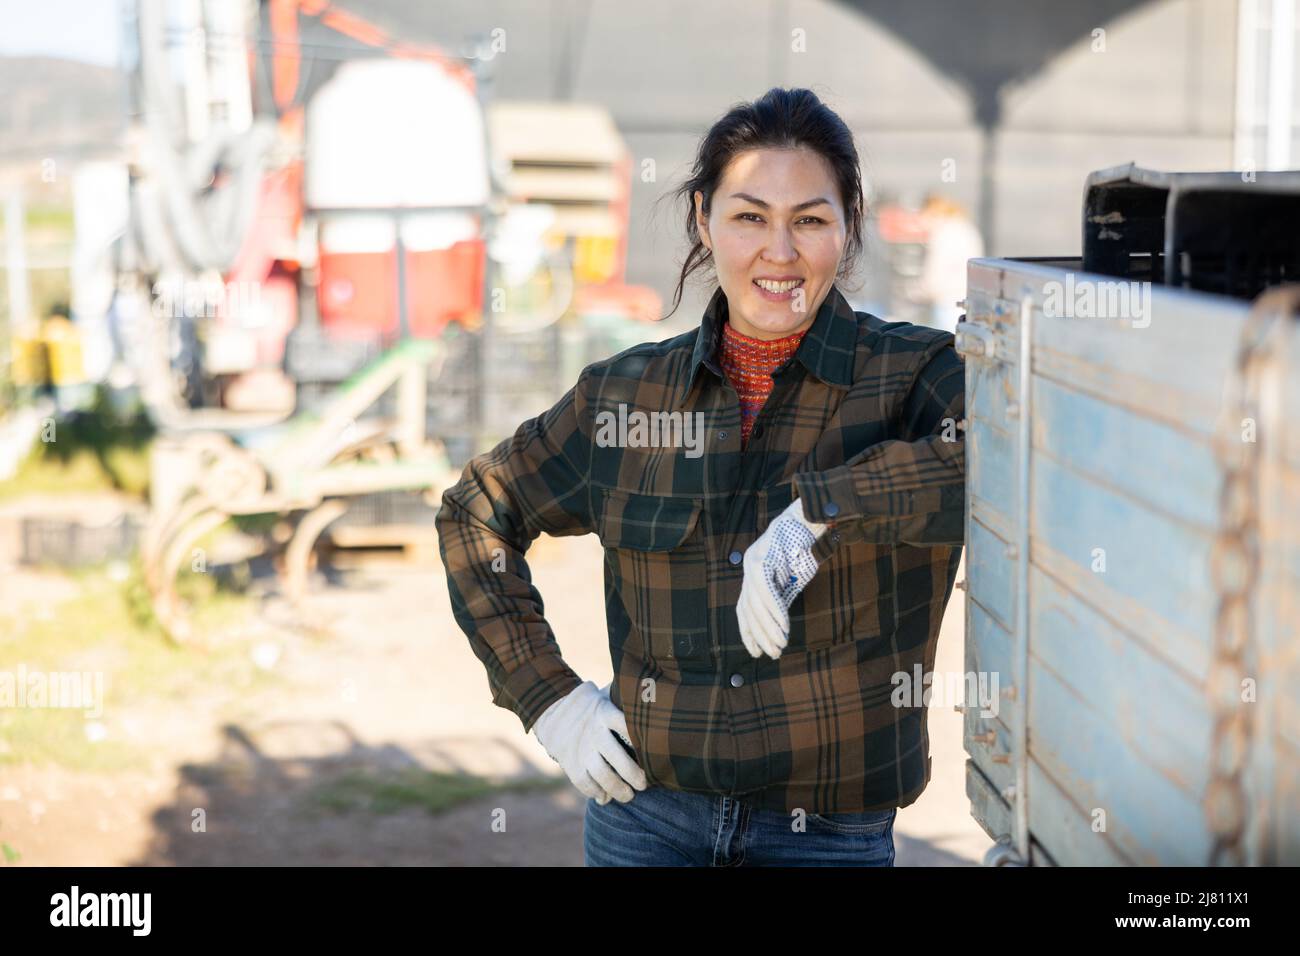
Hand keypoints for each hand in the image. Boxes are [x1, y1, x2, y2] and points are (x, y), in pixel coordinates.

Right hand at [531, 680, 646, 804]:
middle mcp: (594, 731)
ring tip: (629, 796)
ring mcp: (582, 749)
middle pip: (616, 756)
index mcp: (605, 712)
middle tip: (644, 784)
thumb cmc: (594, 707)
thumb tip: (654, 691)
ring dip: (617, 789)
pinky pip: (585, 783)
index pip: (625, 724)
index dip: (639, 738)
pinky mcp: (571, 763)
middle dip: (633, 774)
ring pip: (602, 774)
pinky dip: (596, 792)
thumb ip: (625, 700)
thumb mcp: (606, 696)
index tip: (653, 751)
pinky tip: (606, 796)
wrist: (553, 713)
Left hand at [737, 497, 827, 658]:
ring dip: (769, 627)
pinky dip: (775, 611)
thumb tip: (778, 629)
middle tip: (772, 654)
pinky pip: (766, 591)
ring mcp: (753, 561)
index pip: (745, 609)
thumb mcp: (791, 578)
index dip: (750, 632)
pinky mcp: (763, 558)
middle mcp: (748, 567)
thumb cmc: (805, 548)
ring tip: (780, 645)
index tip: (757, 652)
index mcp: (753, 573)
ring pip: (755, 603)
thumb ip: (781, 598)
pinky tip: (783, 626)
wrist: (812, 518)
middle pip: (748, 609)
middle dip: (759, 635)